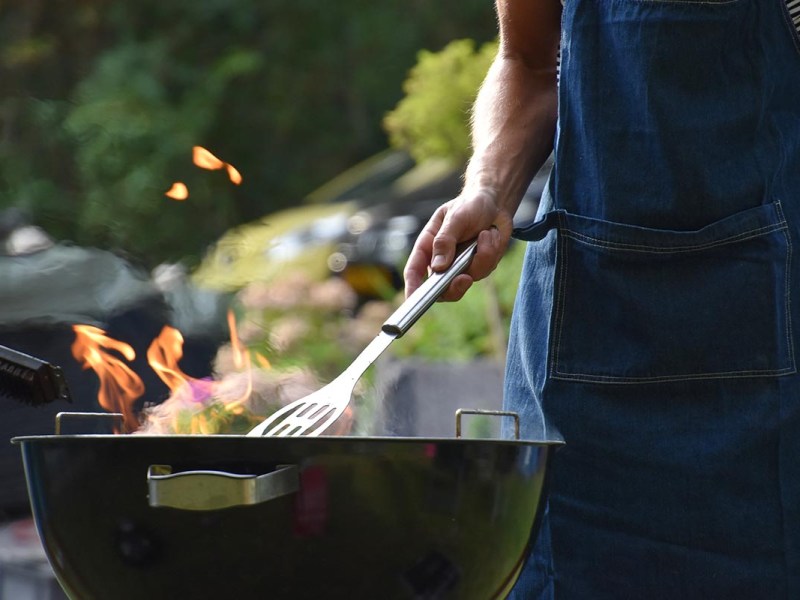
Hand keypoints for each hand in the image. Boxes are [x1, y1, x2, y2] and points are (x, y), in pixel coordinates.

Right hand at [403, 186, 513, 300]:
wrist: (495, 203)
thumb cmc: (469, 205)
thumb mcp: (455, 217)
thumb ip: (445, 241)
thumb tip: (438, 267)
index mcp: (428, 247)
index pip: (414, 271)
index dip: (412, 288)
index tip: (413, 300)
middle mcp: (442, 260)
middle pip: (440, 288)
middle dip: (454, 287)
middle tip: (465, 278)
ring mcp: (460, 266)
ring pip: (468, 279)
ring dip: (481, 257)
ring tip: (486, 233)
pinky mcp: (479, 266)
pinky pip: (485, 270)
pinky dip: (491, 252)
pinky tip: (491, 235)